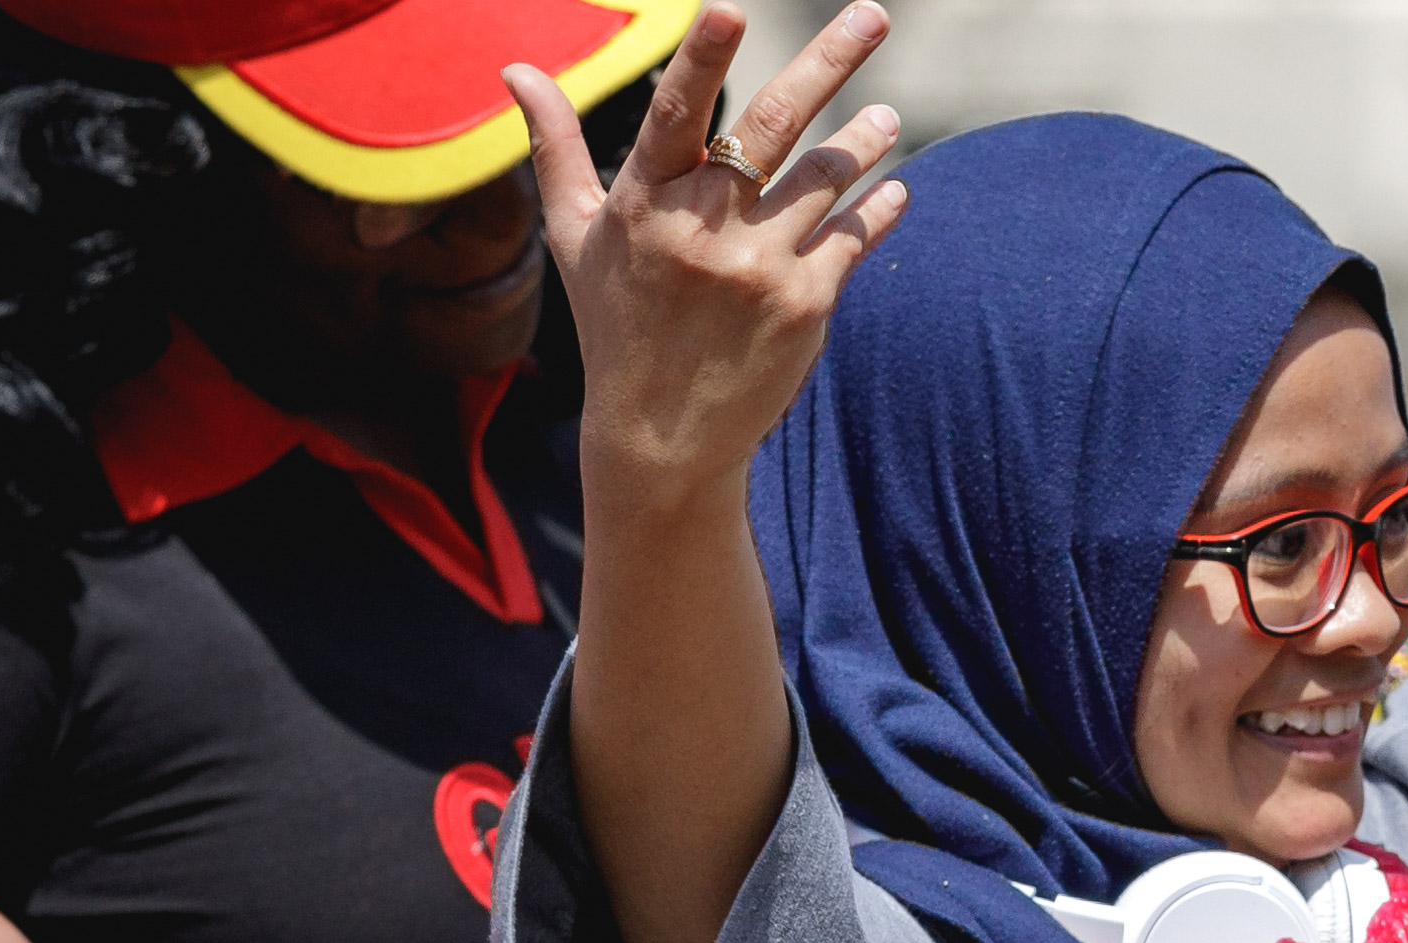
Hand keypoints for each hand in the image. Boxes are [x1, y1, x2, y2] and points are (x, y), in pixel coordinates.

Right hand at [526, 0, 910, 514]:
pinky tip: (894, 187)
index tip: (728, 10)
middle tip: (872, 13)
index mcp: (642, 202)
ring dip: (863, 138)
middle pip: (773, 127)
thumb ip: (555, 146)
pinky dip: (878, 207)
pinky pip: (853, 235)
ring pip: (825, 176)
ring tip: (885, 118)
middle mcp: (700, 230)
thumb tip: (514, 70)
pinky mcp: (805, 304)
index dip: (701, 62)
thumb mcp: (575, 235)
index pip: (674, 117)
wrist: (661, 436)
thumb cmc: (615, 320)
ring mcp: (757, 267)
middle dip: (827, 62)